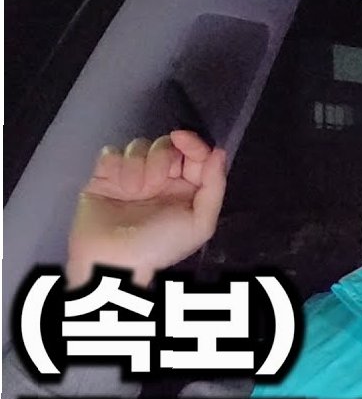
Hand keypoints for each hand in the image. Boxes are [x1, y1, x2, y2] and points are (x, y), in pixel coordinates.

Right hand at [67, 130, 227, 286]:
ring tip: (134, 191)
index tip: (182, 139)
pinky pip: (112, 152)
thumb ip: (214, 187)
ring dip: (139, 165)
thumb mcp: (200, 223)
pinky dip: (116, 165)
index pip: (194, 154)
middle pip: (166, 145)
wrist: (113, 259)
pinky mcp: (105, 177)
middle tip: (155, 183)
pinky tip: (117, 186)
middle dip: (163, 157)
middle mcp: (161, 181)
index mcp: (187, 190)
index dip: (192, 143)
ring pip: (139, 146)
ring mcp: (132, 177)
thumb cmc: (161, 245)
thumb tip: (219, 152)